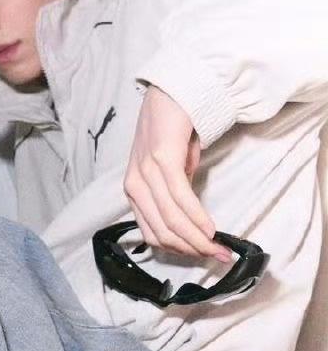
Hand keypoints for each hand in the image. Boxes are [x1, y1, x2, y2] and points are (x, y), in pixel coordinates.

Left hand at [123, 85, 231, 262]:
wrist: (172, 92)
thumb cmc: (172, 132)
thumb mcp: (171, 169)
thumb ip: (174, 193)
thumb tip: (188, 216)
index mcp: (134, 191)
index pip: (152, 233)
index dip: (178, 250)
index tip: (202, 257)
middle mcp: (134, 186)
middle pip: (162, 232)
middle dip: (192, 250)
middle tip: (217, 258)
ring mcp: (145, 173)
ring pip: (171, 220)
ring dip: (197, 239)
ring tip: (218, 248)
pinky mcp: (161, 160)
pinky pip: (180, 198)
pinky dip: (196, 217)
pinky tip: (210, 227)